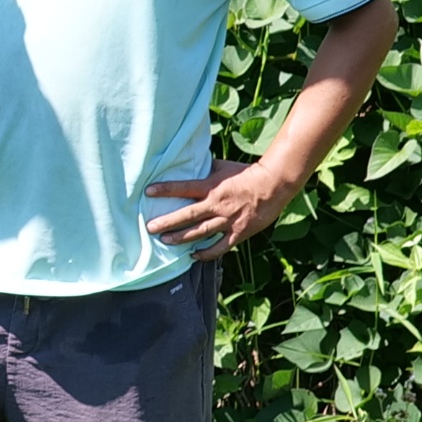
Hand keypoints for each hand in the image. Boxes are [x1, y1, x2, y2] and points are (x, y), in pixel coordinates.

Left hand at [143, 156, 301, 257]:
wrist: (273, 185)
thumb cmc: (247, 173)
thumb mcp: (223, 167)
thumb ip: (206, 171)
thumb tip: (190, 166)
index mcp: (211, 187)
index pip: (183, 188)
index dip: (165, 189)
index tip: (148, 192)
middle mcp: (217, 205)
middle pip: (187, 215)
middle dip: (167, 222)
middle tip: (150, 228)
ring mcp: (227, 220)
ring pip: (200, 232)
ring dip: (181, 238)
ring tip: (165, 241)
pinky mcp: (238, 233)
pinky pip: (220, 246)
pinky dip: (206, 253)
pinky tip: (194, 256)